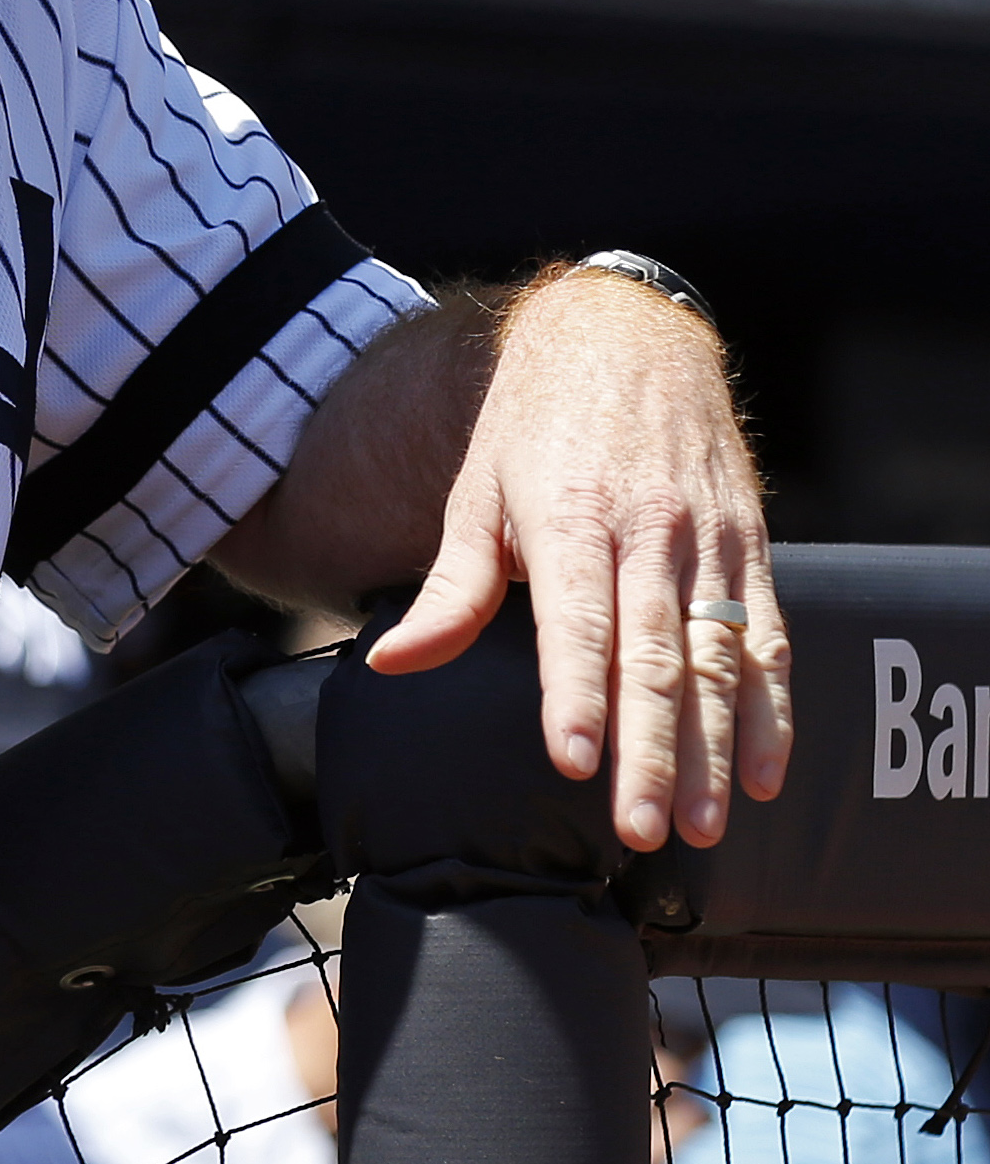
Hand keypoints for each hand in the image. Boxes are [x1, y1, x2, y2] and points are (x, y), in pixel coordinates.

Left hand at [366, 271, 791, 851]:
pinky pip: (768, 637)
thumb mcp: (478, 493)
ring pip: (719, 659)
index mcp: (570, 517)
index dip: (577, 694)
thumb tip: (391, 664)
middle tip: (642, 830)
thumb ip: (450, 590)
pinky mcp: (751, 545)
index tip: (574, 763)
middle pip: (653, 656)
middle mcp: (648, 531)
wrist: (623, 334)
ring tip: (702, 824)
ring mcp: (708, 540)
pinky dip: (772, 709)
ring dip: (714, 748)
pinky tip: (762, 774)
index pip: (577, 621)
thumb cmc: (534, 427)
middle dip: (651, 750)